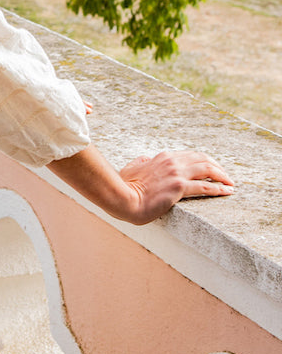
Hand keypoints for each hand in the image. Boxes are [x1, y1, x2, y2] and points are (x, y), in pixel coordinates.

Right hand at [48, 145, 233, 225]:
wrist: (122, 198)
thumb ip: (140, 162)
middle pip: (203, 159)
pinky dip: (219, 188)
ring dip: (222, 176)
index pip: (190, 155)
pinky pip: (205, 186)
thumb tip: (144, 159)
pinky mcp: (179, 187)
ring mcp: (176, 173)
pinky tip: (227, 191)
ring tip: (231, 184)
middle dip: (217, 166)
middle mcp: (172, 161)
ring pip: (208, 169)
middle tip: (226, 176)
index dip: (204, 161)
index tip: (211, 168)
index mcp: (162, 157)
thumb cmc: (124, 187)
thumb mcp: (131, 169)